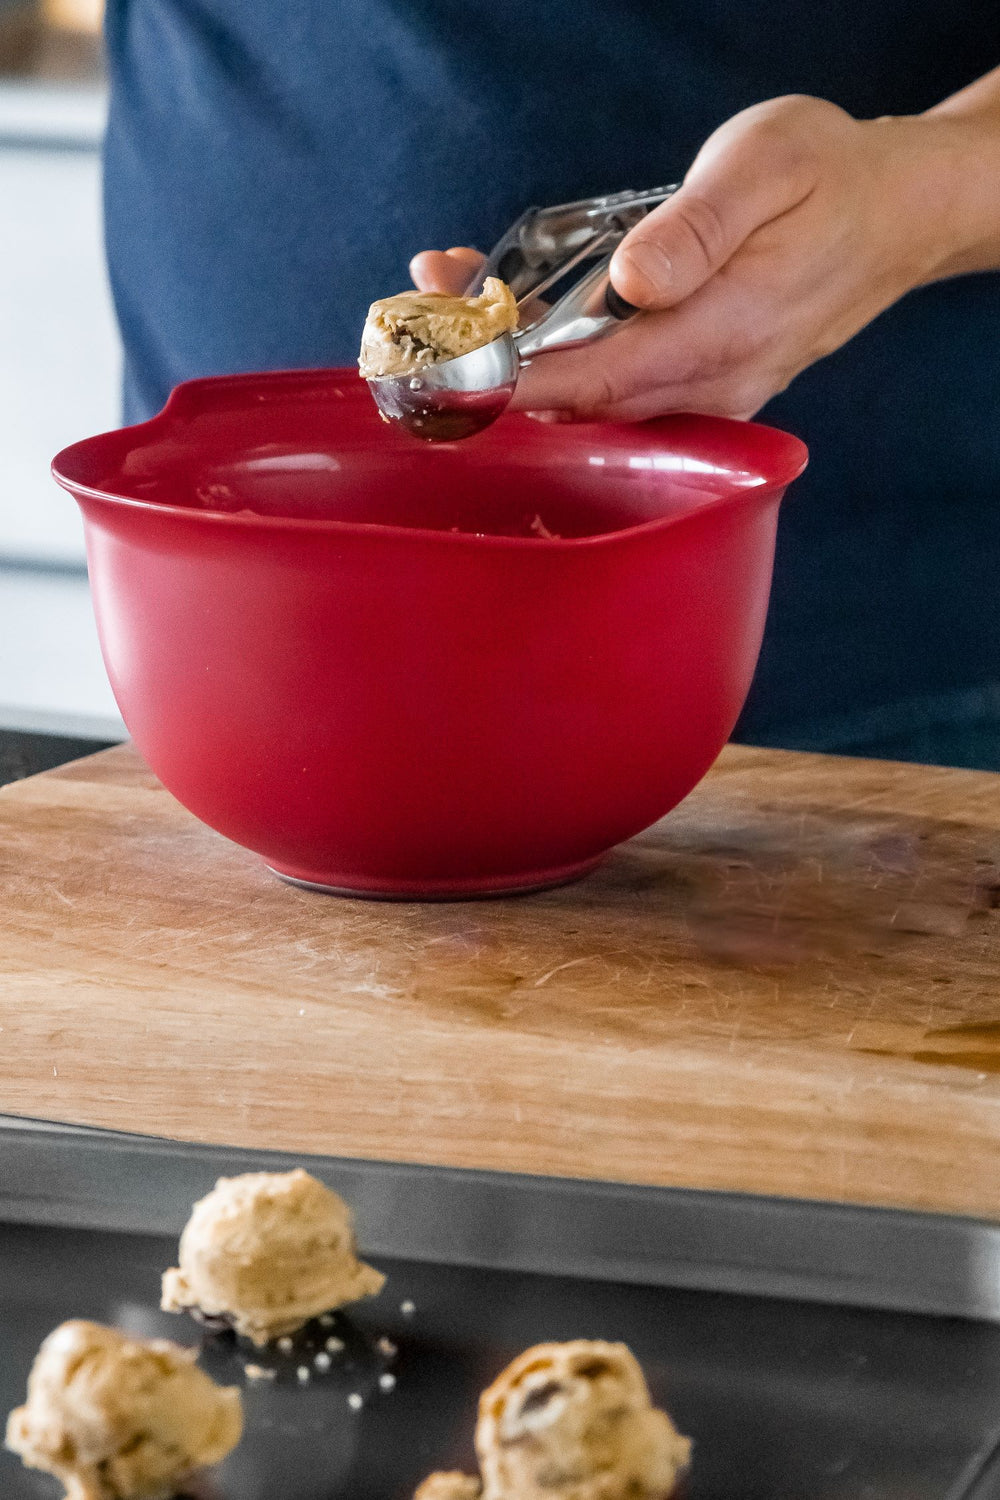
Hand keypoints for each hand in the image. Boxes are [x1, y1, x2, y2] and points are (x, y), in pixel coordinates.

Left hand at [412, 95, 970, 420]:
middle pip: (583, 403)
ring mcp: (708, 395)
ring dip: (514, 367)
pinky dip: (556, 365)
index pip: (600, 378)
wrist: (894, 215)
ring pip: (594, 403)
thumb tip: (635, 281)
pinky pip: (618, 391)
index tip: (447, 375)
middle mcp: (713, 383)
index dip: (517, 382)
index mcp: (726, 332)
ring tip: (444, 305)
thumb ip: (699, 227)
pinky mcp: (701, 388)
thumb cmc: (830, 179)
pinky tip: (510, 319)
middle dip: (493, 372)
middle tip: (416, 326)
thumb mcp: (769, 164)